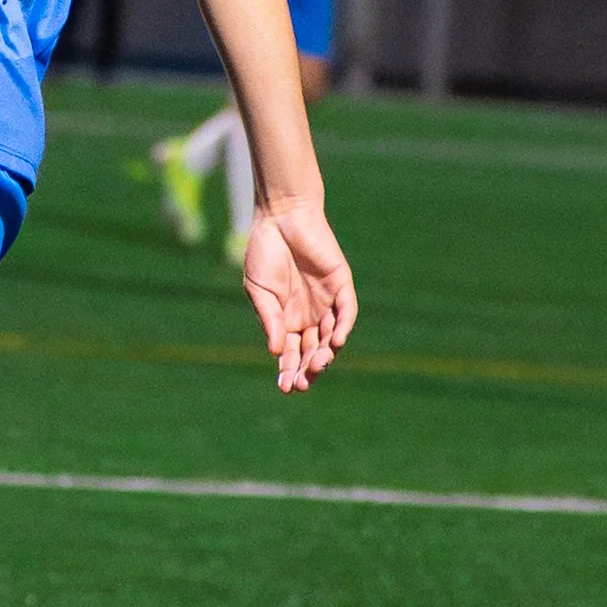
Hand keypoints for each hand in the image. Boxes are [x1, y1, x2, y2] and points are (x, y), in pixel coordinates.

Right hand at [240, 198, 357, 391]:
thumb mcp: (259, 291)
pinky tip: (335, 342)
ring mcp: (327, 302)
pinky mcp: (341, 285)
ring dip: (325, 354)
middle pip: (313, 352)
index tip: (284, 388)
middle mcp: (310, 316)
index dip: (289, 372)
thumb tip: (276, 352)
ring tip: (317, 366)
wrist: (280, 217)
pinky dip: (342, 327)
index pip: (291, 354)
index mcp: (288, 321)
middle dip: (308, 370)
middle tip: (303, 383)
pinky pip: (346, 312)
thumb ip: (270, 320)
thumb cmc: (264, 252)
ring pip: (331, 338)